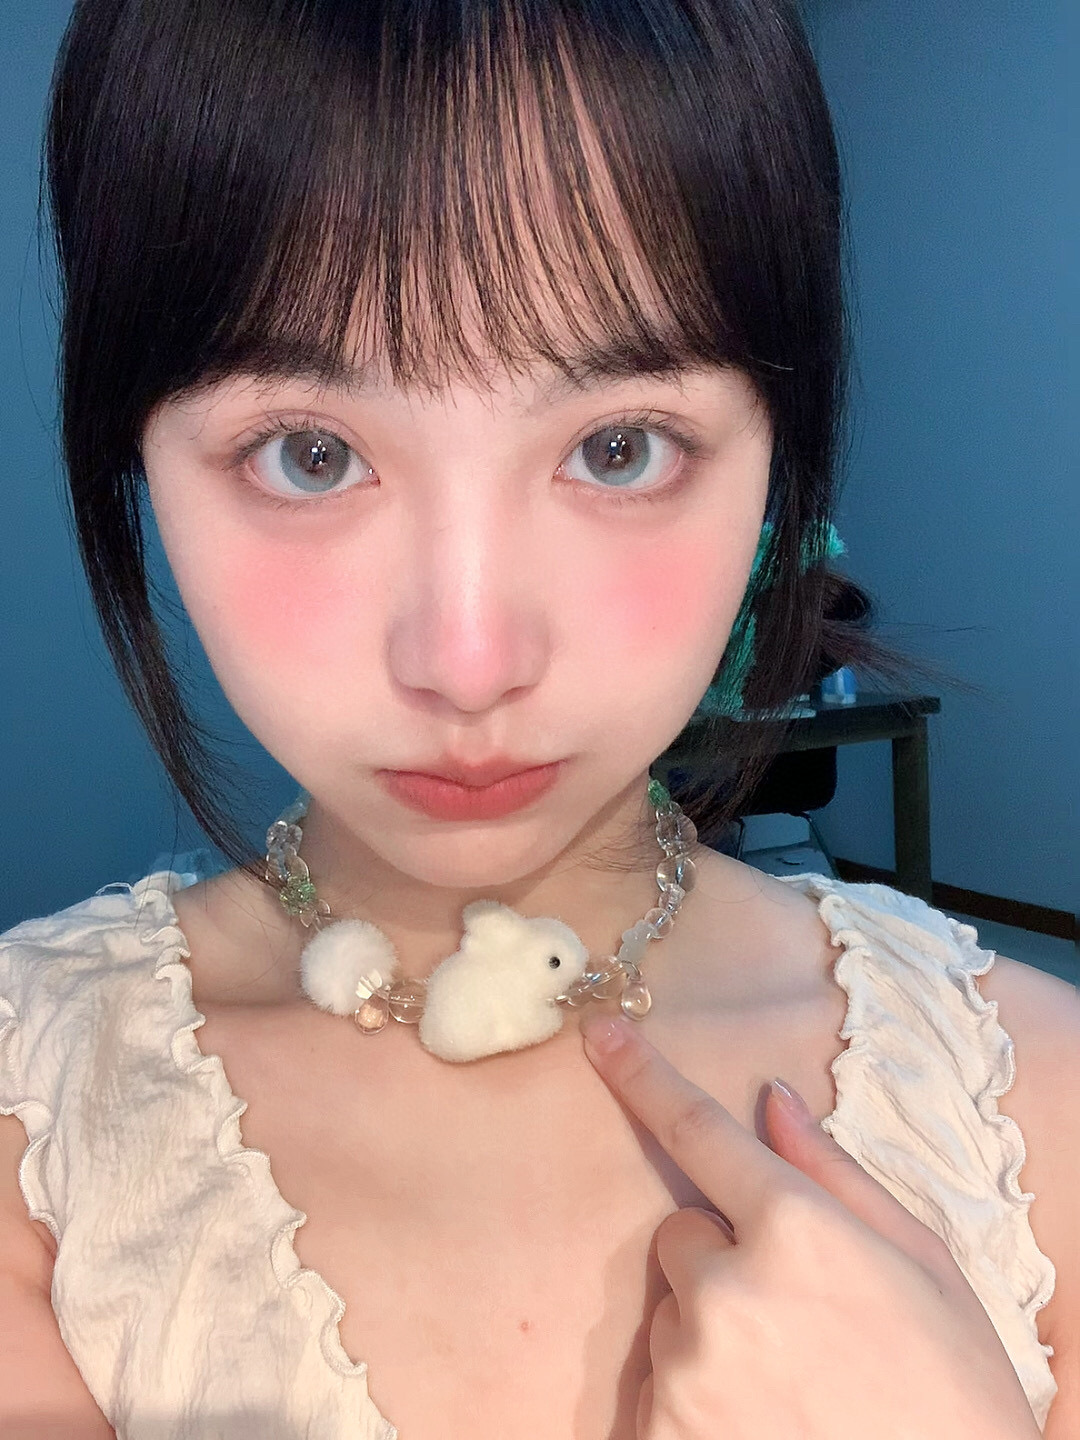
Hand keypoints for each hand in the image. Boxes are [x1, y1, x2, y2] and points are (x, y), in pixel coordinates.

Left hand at [580, 1012, 1040, 1439]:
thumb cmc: (953, 1392)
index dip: (642, 1073)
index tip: (599, 1034)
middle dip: (721, 1261)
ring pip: (672, 1317)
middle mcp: (727, 1289)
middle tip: (795, 1318)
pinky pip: (656, 1389)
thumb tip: (772, 1099)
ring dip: (711, 1338)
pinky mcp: (661, 1436)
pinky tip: (760, 1423)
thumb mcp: (923, 1266)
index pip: (697, 1129)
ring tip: (789, 1386)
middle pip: (681, 1238)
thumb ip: (834, 1174)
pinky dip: (693, 1403)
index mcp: (796, 1228)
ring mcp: (688, 1370)